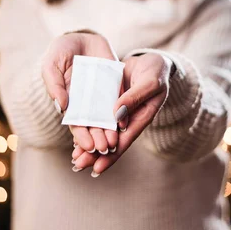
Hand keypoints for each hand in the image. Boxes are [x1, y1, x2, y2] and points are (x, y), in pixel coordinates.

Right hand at [41, 31, 118, 154]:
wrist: (81, 35)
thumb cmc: (60, 51)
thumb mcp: (51, 65)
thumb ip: (54, 85)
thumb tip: (61, 107)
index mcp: (70, 101)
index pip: (76, 124)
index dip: (81, 136)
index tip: (87, 145)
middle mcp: (87, 102)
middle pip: (94, 125)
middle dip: (98, 138)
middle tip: (105, 148)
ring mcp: (102, 94)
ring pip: (108, 117)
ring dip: (110, 131)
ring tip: (115, 142)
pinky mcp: (115, 84)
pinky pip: (119, 100)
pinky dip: (122, 112)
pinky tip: (125, 123)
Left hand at [72, 53, 172, 175]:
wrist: (153, 61)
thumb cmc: (156, 72)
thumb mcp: (149, 83)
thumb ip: (134, 98)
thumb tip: (116, 117)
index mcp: (142, 117)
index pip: (125, 140)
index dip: (111, 155)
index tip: (97, 169)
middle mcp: (129, 118)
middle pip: (111, 141)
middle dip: (94, 154)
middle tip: (77, 165)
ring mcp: (119, 111)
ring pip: (103, 131)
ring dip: (89, 143)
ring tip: (74, 157)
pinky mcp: (110, 102)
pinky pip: (98, 116)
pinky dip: (89, 125)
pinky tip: (76, 132)